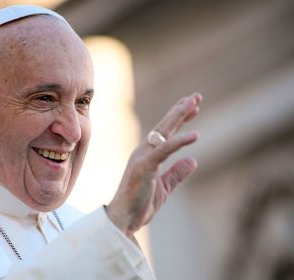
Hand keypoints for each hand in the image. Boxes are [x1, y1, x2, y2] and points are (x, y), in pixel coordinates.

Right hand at [106, 93, 201, 236]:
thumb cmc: (140, 205)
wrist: (123, 220)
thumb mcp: (164, 187)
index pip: (165, 133)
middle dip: (181, 110)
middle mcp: (143, 151)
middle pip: (165, 126)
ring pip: (163, 132)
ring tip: (194, 103)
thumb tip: (193, 160)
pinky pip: (164, 150)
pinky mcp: (144, 166)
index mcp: (147, 156)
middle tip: (196, 96)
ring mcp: (143, 157)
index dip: (180, 119)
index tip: (194, 108)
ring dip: (179, 116)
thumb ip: (177, 173)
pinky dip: (179, 141)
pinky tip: (195, 135)